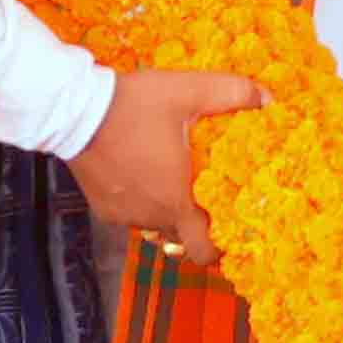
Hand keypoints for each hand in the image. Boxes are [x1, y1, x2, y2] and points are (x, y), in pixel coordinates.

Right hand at [68, 68, 264, 263]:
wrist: (75, 110)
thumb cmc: (134, 106)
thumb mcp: (188, 92)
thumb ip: (231, 93)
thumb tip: (267, 98)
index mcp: (176, 201)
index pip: (203, 251)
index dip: (219, 246)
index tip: (228, 229)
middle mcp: (150, 217)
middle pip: (181, 237)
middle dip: (195, 223)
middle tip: (205, 196)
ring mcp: (123, 215)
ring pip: (155, 226)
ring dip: (167, 211)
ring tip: (172, 180)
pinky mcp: (102, 208)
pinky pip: (131, 215)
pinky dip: (141, 203)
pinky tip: (143, 174)